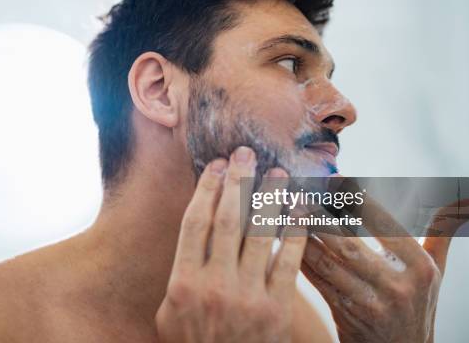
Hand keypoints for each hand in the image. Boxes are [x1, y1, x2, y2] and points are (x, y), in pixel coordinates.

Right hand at [155, 146, 307, 342]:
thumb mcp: (169, 314)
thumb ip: (179, 274)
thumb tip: (193, 231)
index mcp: (182, 284)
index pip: (194, 223)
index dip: (206, 189)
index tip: (216, 165)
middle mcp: (213, 286)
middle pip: (227, 220)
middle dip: (237, 181)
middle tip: (245, 153)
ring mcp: (247, 297)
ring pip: (259, 233)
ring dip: (268, 198)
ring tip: (276, 172)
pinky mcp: (277, 309)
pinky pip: (287, 260)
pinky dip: (294, 230)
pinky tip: (299, 208)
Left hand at [301, 176, 468, 342]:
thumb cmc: (417, 302)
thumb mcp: (434, 269)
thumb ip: (443, 232)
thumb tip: (468, 202)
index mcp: (419, 267)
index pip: (384, 224)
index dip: (356, 200)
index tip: (335, 179)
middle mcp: (396, 286)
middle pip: (349, 244)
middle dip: (320, 216)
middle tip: (300, 192)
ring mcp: (370, 303)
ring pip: (328, 262)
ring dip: (304, 236)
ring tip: (287, 212)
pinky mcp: (346, 315)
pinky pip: (318, 282)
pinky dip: (301, 259)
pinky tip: (284, 241)